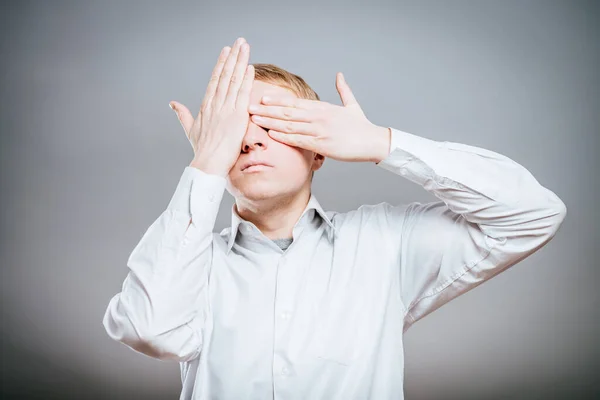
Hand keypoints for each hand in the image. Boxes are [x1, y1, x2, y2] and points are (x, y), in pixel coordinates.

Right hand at [168, 37, 253, 176]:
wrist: (207, 163)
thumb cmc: (201, 151)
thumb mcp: (190, 130)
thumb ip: (183, 115)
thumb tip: (172, 104)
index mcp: (206, 106)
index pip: (215, 80)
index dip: (222, 64)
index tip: (227, 51)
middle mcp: (215, 104)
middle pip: (225, 75)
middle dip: (233, 57)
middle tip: (239, 41)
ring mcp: (226, 109)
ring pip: (233, 81)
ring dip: (240, 62)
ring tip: (245, 47)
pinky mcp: (236, 117)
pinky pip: (242, 95)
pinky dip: (246, 80)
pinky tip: (250, 67)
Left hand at [247, 72, 390, 162]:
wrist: (374, 141)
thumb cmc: (362, 126)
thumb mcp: (352, 105)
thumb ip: (343, 89)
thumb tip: (339, 75)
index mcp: (323, 108)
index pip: (295, 103)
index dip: (277, 100)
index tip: (262, 98)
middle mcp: (319, 117)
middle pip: (288, 112)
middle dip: (267, 110)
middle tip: (249, 107)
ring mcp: (320, 130)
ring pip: (290, 125)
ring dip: (270, 122)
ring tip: (255, 119)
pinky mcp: (323, 145)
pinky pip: (299, 140)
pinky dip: (284, 137)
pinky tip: (271, 134)